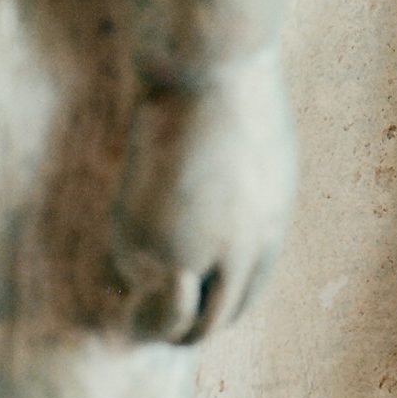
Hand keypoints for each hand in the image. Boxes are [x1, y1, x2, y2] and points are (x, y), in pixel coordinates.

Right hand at [107, 48, 296, 345]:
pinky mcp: (153, 245)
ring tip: (133, 320)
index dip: (217, 306)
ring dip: (152, 326)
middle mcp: (241, 253)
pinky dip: (130, 270)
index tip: (190, 304)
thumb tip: (215, 226)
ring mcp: (198, 253)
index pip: (247, 296)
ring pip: (172, 321)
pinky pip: (136, 273)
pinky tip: (127, 236)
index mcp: (269, 231)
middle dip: (182, 327)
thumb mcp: (250, 153)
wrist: (207, 70)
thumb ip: (238, 198)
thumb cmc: (229, 93)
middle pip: (212, 320)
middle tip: (148, 322)